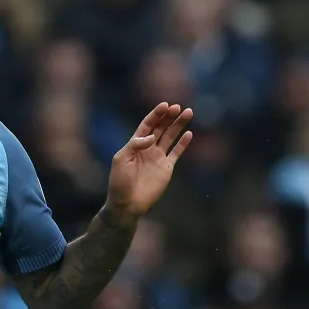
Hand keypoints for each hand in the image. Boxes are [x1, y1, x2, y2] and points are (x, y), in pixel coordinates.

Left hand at [105, 102, 192, 225]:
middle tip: (178, 107)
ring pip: (170, 137)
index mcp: (135, 144)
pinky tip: (189, 133)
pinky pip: (176, 153)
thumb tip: (152, 137)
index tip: (165, 105)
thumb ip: (135, 145)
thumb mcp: (121, 159)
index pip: (147, 125)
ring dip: (179, 125)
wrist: (127, 203)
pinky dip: (183, 144)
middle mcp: (148, 149)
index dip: (156, 114)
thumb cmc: (119, 182)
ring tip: (188, 112)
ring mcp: (158, 158)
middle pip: (161, 128)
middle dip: (169, 117)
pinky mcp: (166, 168)